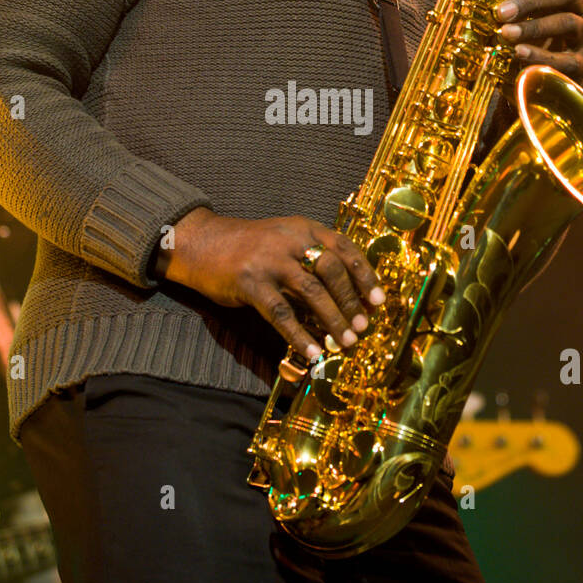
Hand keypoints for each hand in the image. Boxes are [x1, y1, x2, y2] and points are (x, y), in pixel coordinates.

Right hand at [156, 208, 384, 362]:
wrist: (203, 244)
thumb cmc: (251, 248)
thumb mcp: (285, 241)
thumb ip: (312, 261)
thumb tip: (349, 297)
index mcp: (304, 228)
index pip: (344, 248)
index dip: (364, 275)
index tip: (379, 300)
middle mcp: (290, 241)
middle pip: (331, 270)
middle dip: (351, 302)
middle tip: (363, 327)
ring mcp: (269, 261)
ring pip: (311, 292)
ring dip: (332, 320)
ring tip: (345, 342)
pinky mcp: (249, 283)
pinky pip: (281, 314)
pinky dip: (299, 336)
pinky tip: (312, 353)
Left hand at [494, 0, 582, 80]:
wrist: (541, 71)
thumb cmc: (523, 31)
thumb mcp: (515, 10)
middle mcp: (580, 3)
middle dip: (530, 0)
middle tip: (501, 12)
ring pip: (567, 22)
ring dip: (534, 27)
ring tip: (505, 34)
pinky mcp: (582, 62)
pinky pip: (567, 59)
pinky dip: (542, 56)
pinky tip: (520, 54)